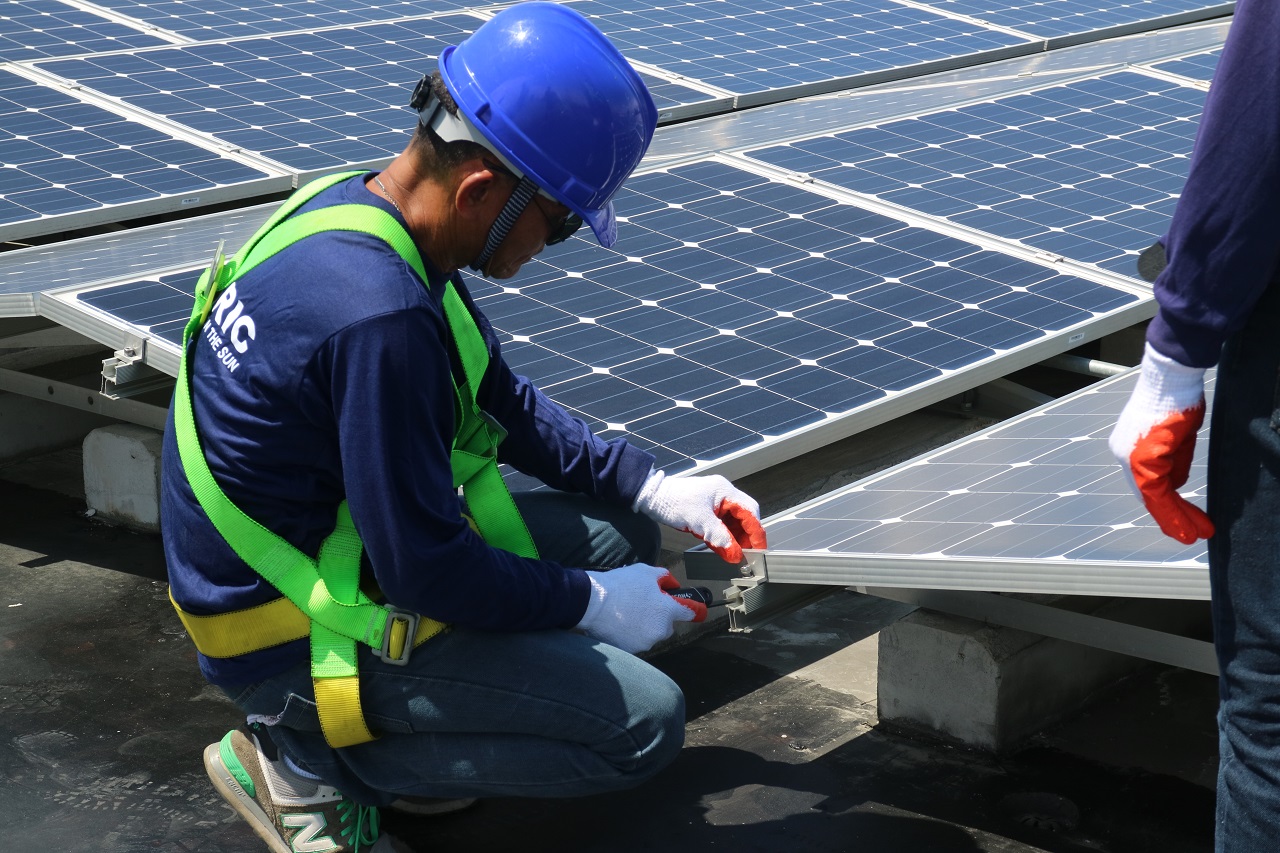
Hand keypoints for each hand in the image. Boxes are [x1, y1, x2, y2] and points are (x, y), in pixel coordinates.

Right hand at [576, 564, 698, 653]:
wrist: (592, 603)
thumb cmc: (619, 585)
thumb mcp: (645, 572)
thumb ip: (665, 578)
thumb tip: (672, 585)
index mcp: (666, 611)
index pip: (689, 613)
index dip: (695, 610)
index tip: (698, 611)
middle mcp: (659, 630)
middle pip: (667, 625)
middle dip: (660, 617)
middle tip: (643, 605)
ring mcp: (645, 642)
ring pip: (651, 634)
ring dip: (645, 626)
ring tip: (627, 613)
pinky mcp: (631, 650)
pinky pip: (636, 642)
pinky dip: (631, 635)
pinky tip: (619, 623)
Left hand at [632, 469, 767, 562]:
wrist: (652, 497)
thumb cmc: (673, 501)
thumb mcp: (699, 521)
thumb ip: (720, 537)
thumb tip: (736, 553)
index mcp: (725, 491)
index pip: (750, 511)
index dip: (756, 531)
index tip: (758, 548)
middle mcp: (723, 495)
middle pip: (744, 517)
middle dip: (747, 536)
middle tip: (747, 554)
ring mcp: (716, 503)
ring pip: (734, 523)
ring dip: (736, 538)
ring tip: (736, 554)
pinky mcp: (707, 511)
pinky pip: (722, 525)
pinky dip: (724, 537)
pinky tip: (724, 548)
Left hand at [1108, 343, 1213, 544]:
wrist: (1170, 379)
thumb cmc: (1175, 400)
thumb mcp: (1175, 438)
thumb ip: (1172, 462)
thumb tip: (1176, 483)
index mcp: (1128, 447)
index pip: (1144, 483)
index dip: (1162, 504)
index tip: (1178, 519)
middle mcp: (1122, 453)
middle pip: (1146, 494)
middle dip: (1169, 517)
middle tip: (1187, 536)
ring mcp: (1128, 456)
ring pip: (1153, 497)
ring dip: (1178, 516)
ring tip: (1199, 532)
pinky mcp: (1139, 459)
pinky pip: (1155, 493)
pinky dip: (1172, 510)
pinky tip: (1187, 523)